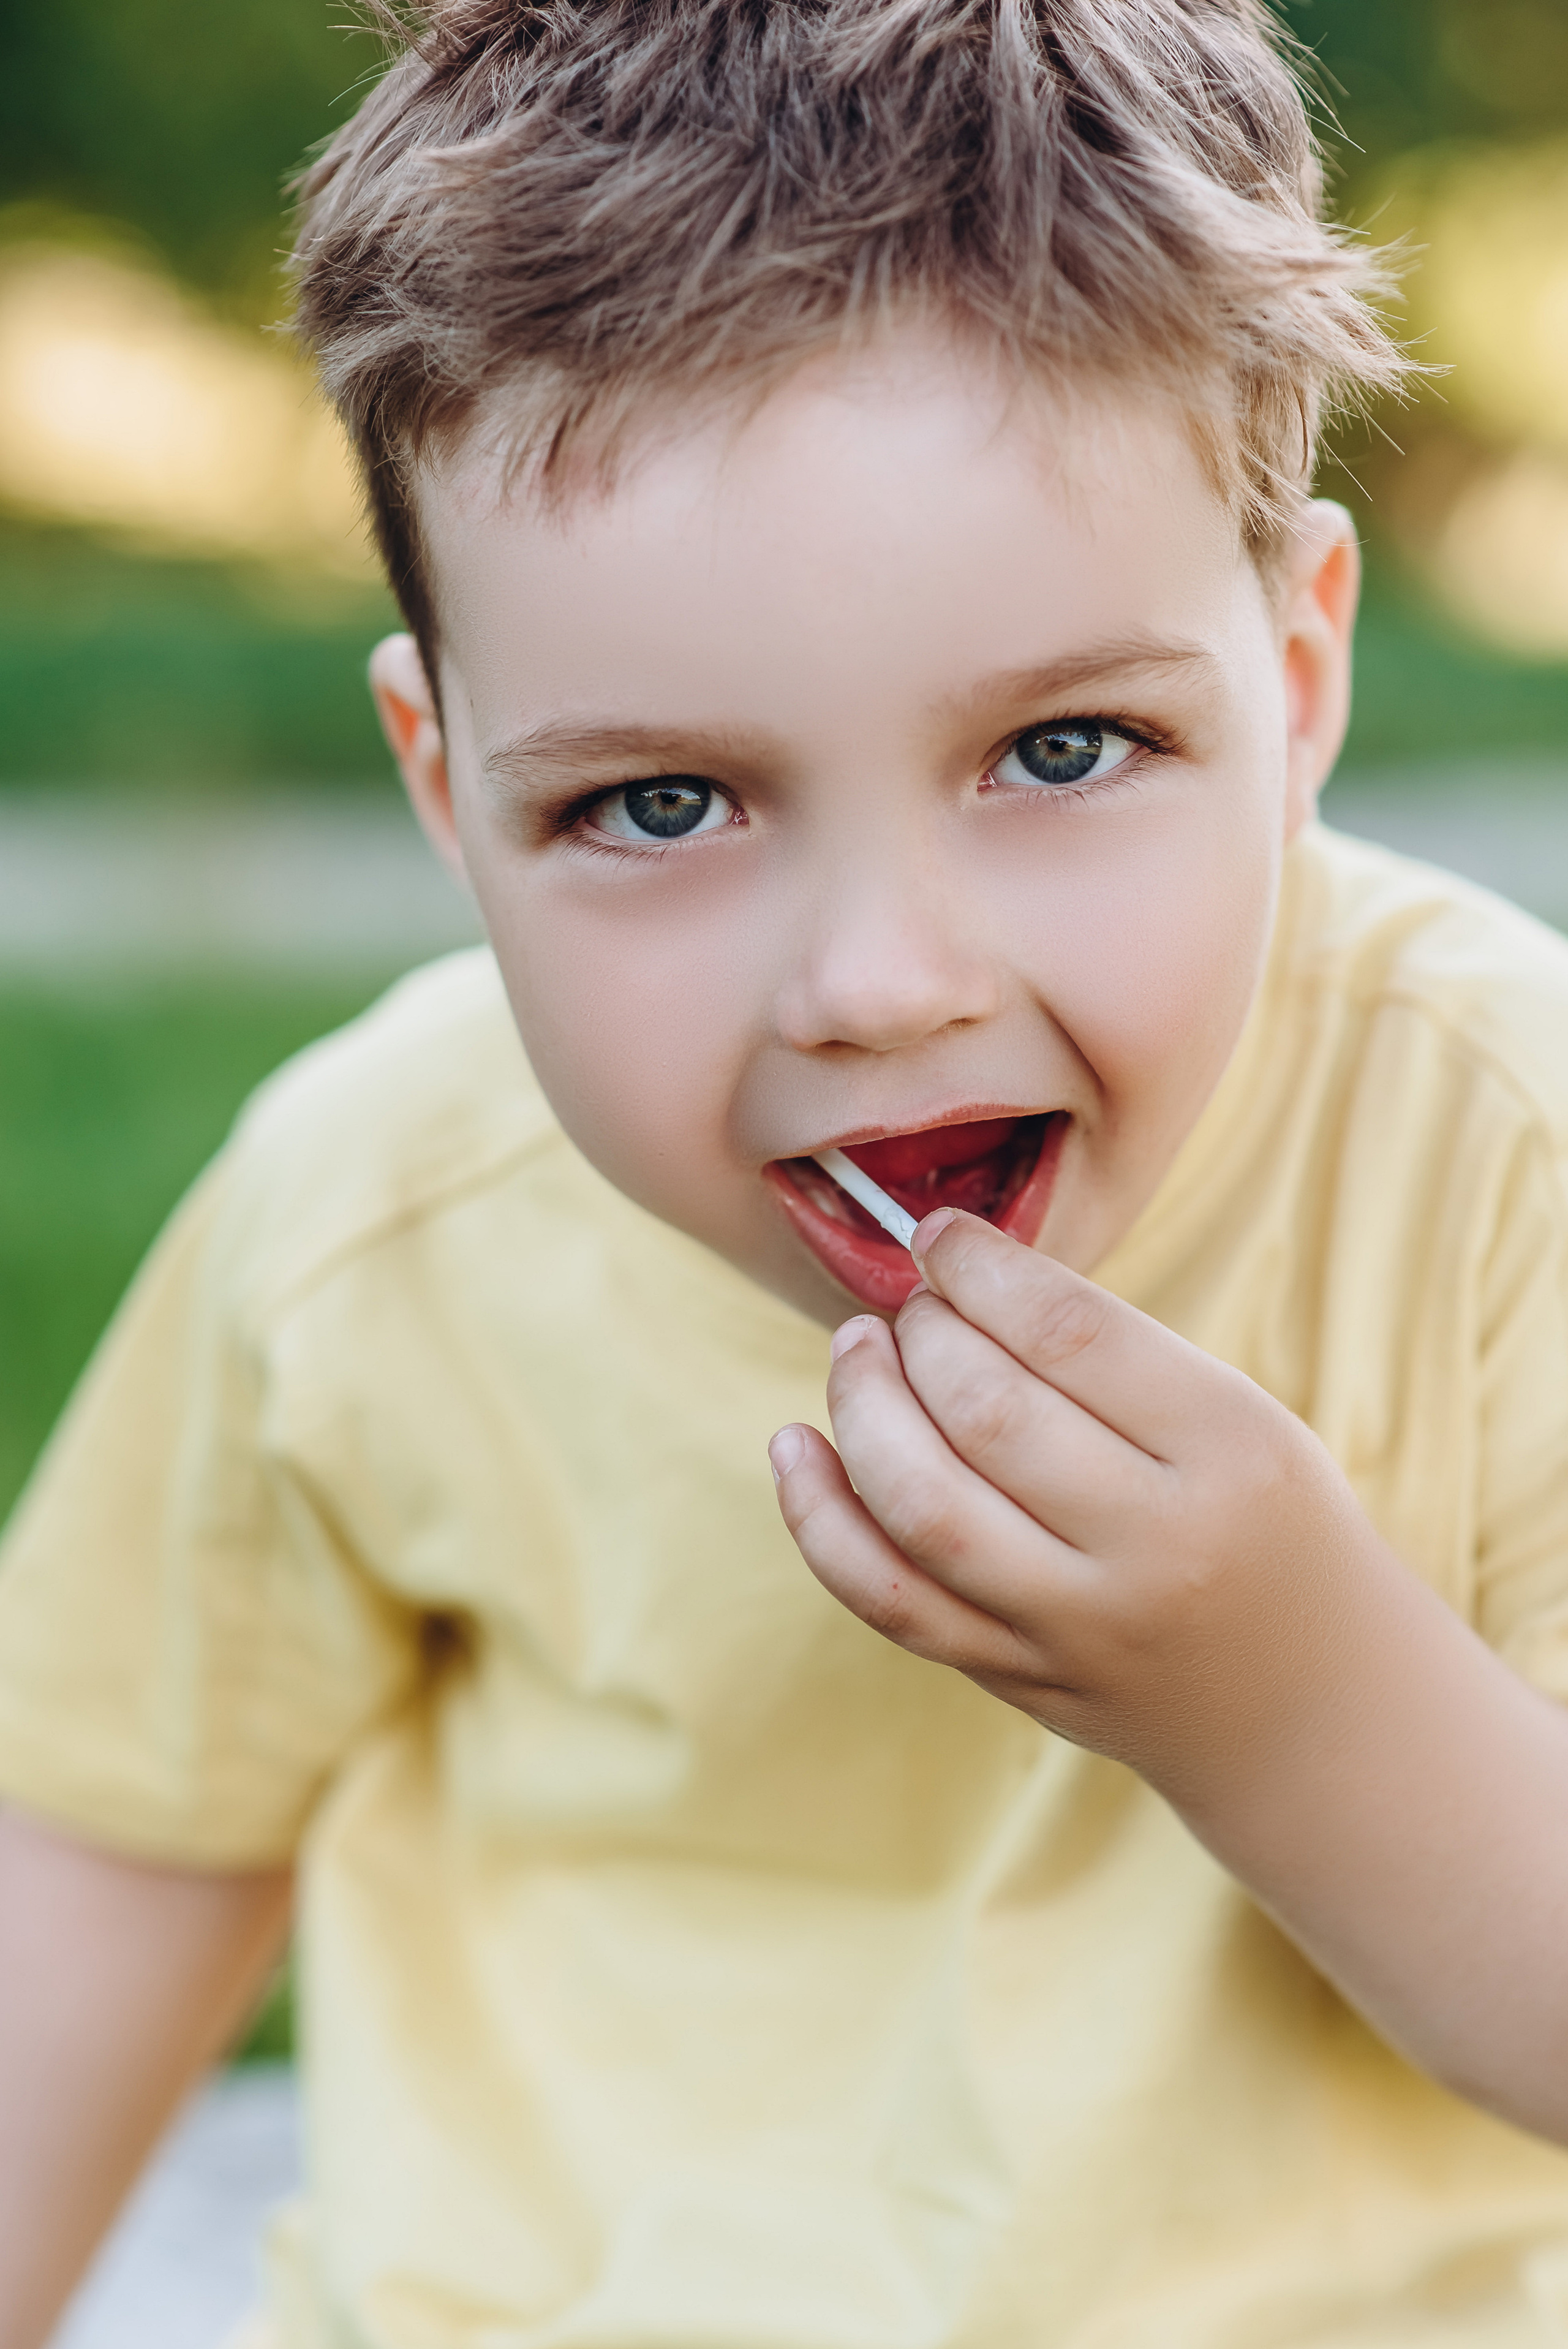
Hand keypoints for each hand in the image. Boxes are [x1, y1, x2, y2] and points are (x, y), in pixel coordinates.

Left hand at [770, 1205, 1391, 1818]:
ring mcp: (1079, 1625)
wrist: (1312, 1706)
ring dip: (862, 1409)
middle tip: (912, 1308)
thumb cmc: (1260, 1520)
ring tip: (856, 1352)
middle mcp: (1156, 1546)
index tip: (939, 1238)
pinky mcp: (1019, 1676)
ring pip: (923, 1507)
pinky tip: (795, 1448)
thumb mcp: (1239, 1416)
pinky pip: (891, 1600)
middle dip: (922, 1335)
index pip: (1072, 1334)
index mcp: (1230, 1452)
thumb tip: (948, 1270)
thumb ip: (1109, 1356)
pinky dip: (821, 1520)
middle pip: (987, 1413)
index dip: (981, 1270)